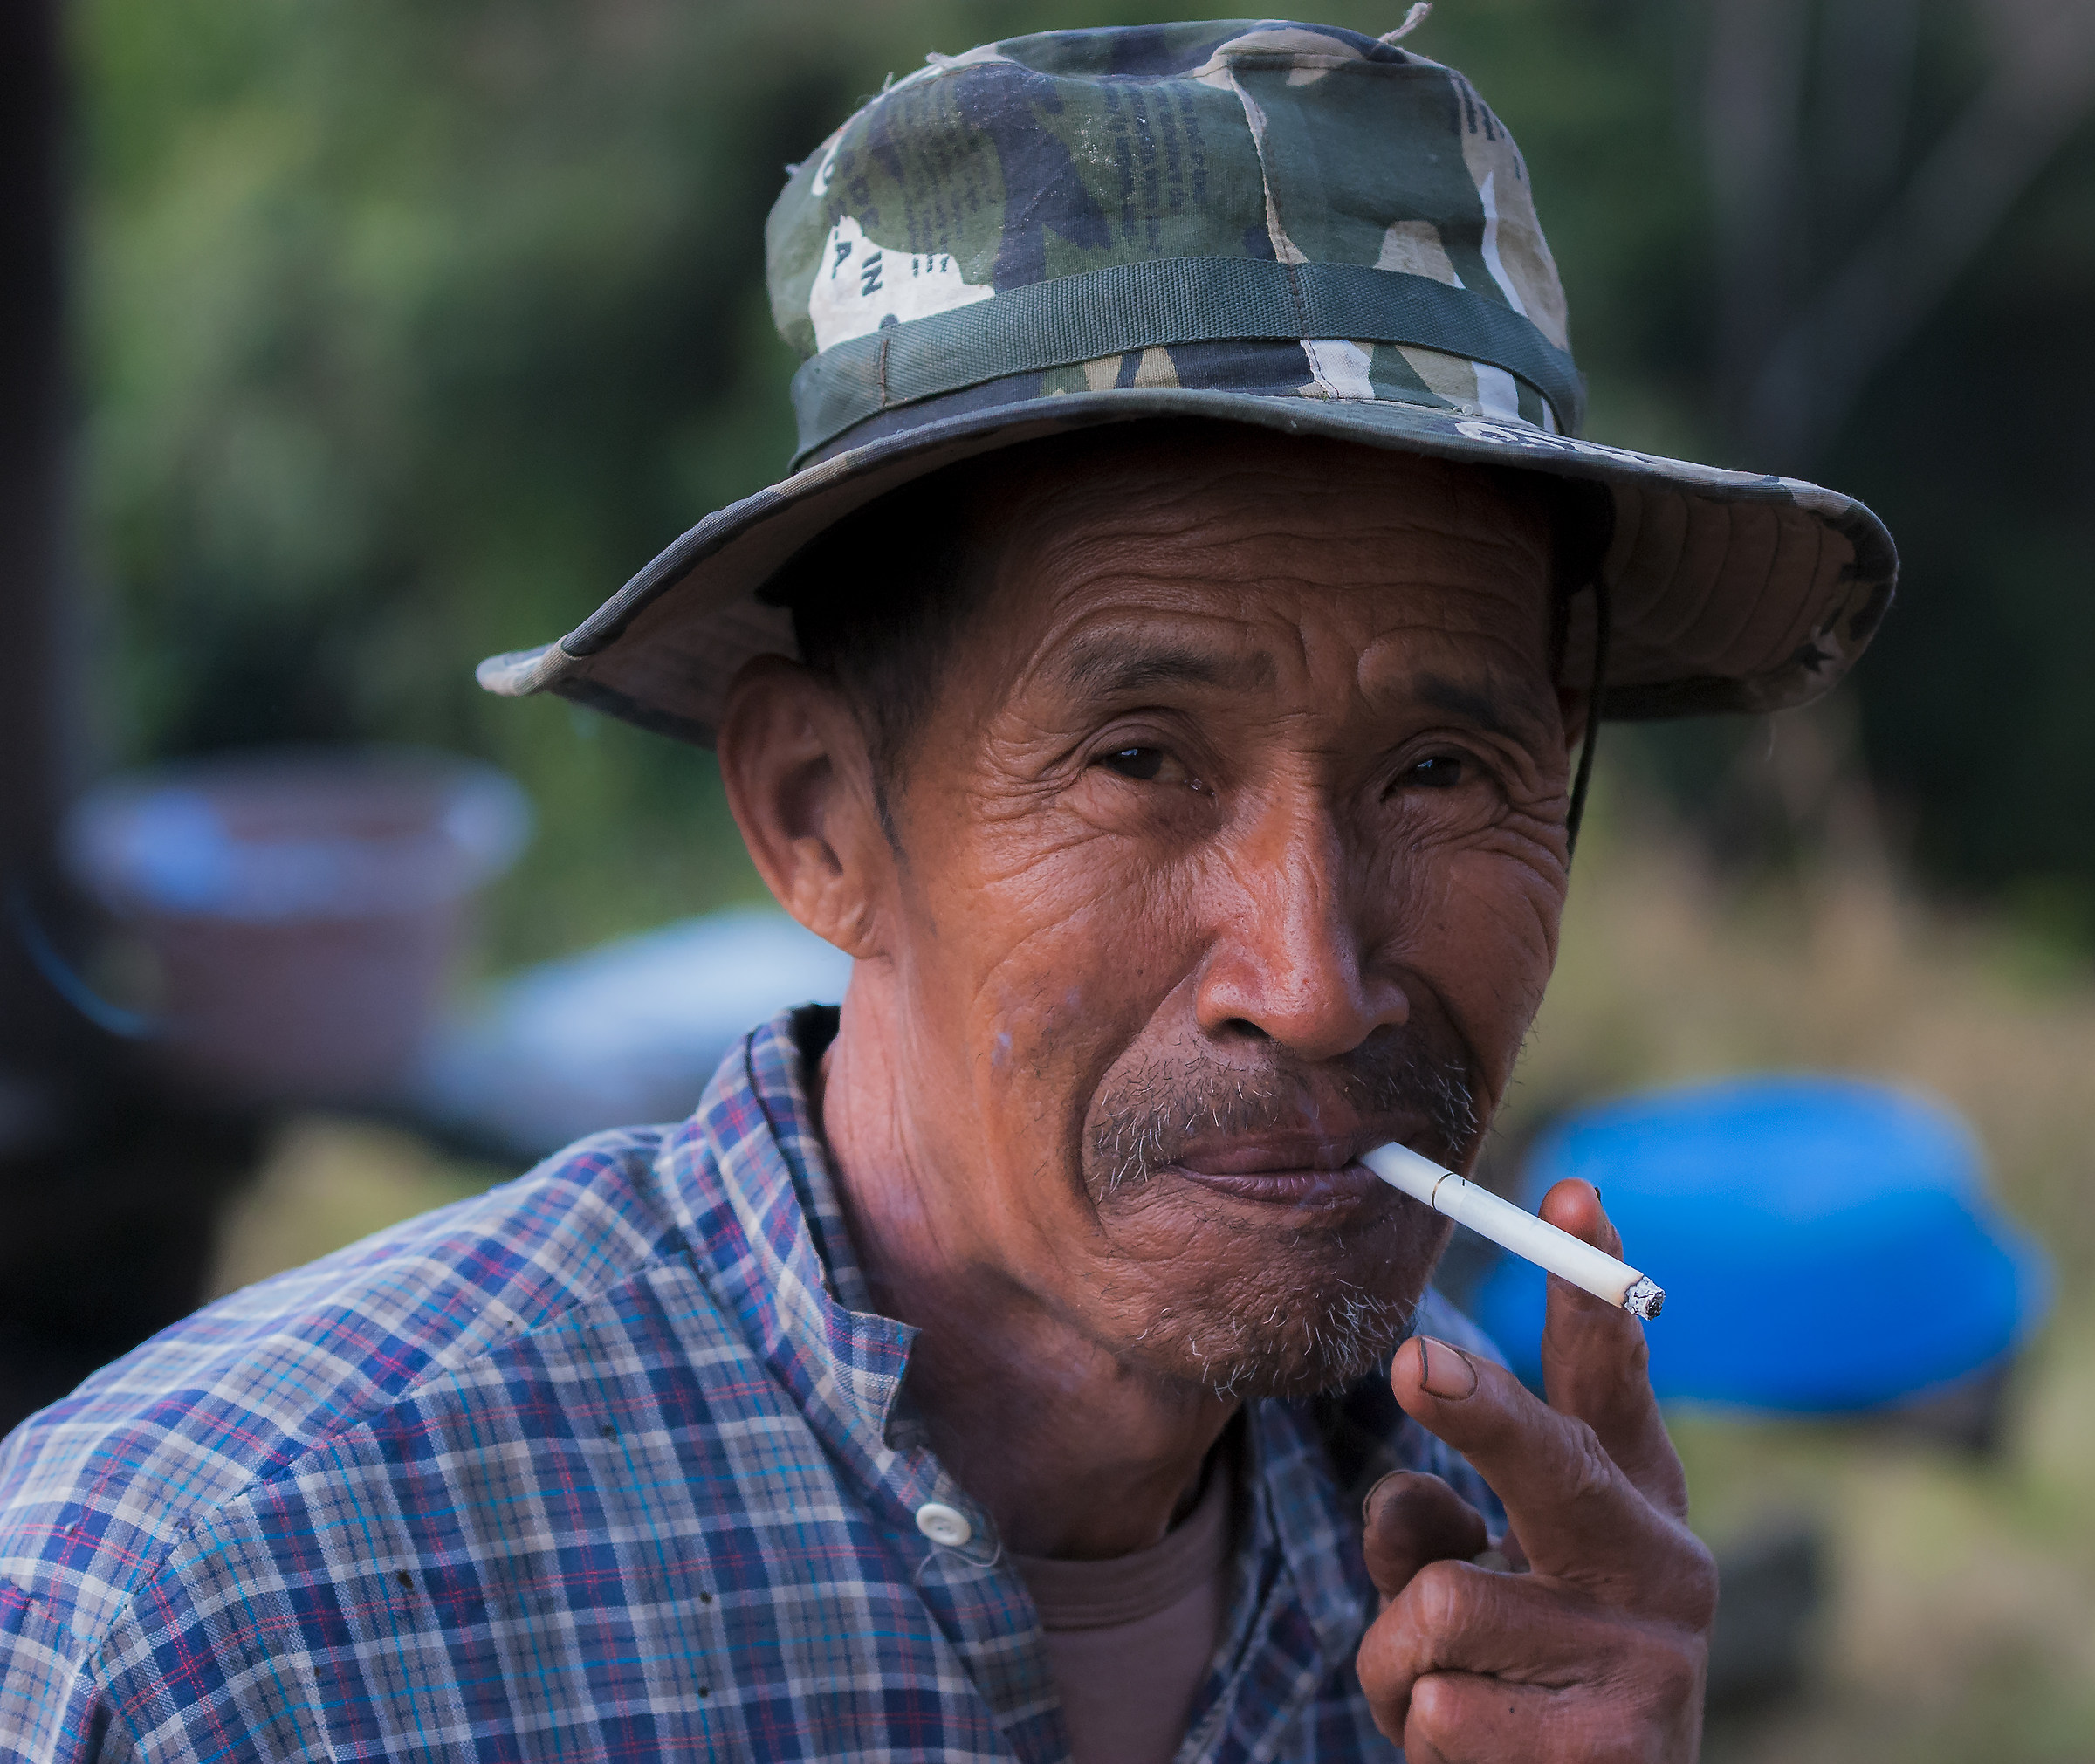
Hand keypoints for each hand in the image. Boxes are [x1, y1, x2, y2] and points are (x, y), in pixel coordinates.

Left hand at [1355, 1179, 1716, 1761]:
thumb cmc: (1519, 1672)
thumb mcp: (1474, 1580)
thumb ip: (1432, 1529)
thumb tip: (1403, 1497)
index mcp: (1631, 1497)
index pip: (1611, 1375)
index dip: (1589, 1282)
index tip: (1572, 1191)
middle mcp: (1663, 1563)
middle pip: (1552, 1462)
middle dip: (1478, 1411)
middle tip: (1413, 1362)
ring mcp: (1652, 1663)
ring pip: (1440, 1603)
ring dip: (1398, 1657)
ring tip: (1448, 1691)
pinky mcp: (1616, 1752)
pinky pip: (1433, 1706)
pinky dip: (1414, 1732)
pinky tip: (1475, 1752)